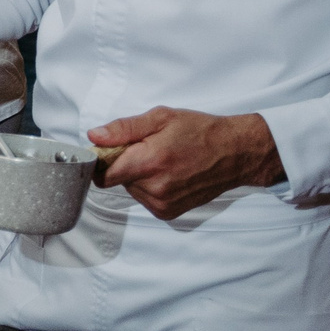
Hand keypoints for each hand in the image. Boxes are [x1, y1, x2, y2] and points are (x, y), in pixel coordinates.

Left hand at [89, 108, 285, 219]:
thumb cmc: (200, 131)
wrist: (235, 153)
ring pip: (132, 190)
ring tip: (163, 161)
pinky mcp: (170, 212)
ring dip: (139, 177)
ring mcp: (163, 204)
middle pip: (118, 180)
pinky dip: (151, 187)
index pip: (103, 175)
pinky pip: (146, 199)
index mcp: (150, 162)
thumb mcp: (161, 118)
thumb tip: (94, 137)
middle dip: (125, 164)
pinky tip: (169, 174)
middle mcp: (155, 188)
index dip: (101, 162)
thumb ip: (123, 129)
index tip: (107, 151)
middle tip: (147, 149)